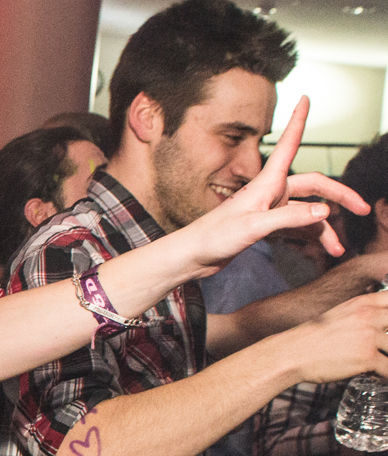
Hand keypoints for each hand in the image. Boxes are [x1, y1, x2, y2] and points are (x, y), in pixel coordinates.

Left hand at [179, 97, 371, 274]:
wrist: (192, 258)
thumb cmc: (213, 238)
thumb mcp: (253, 227)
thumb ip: (288, 218)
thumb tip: (324, 211)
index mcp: (266, 183)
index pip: (288, 145)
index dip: (298, 121)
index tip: (305, 98)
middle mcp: (271, 193)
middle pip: (315, 185)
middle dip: (341, 196)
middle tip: (363, 209)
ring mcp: (270, 210)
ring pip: (309, 212)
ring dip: (326, 228)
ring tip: (338, 248)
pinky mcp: (266, 227)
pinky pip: (298, 228)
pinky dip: (313, 238)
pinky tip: (323, 249)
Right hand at [280, 289, 387, 385]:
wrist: (292, 353)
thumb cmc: (311, 338)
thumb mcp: (339, 315)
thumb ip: (362, 316)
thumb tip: (377, 324)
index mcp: (363, 304)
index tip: (386, 327)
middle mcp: (369, 317)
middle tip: (383, 347)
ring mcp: (369, 337)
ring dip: (387, 358)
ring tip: (380, 365)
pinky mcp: (367, 357)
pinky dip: (385, 375)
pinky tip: (378, 376)